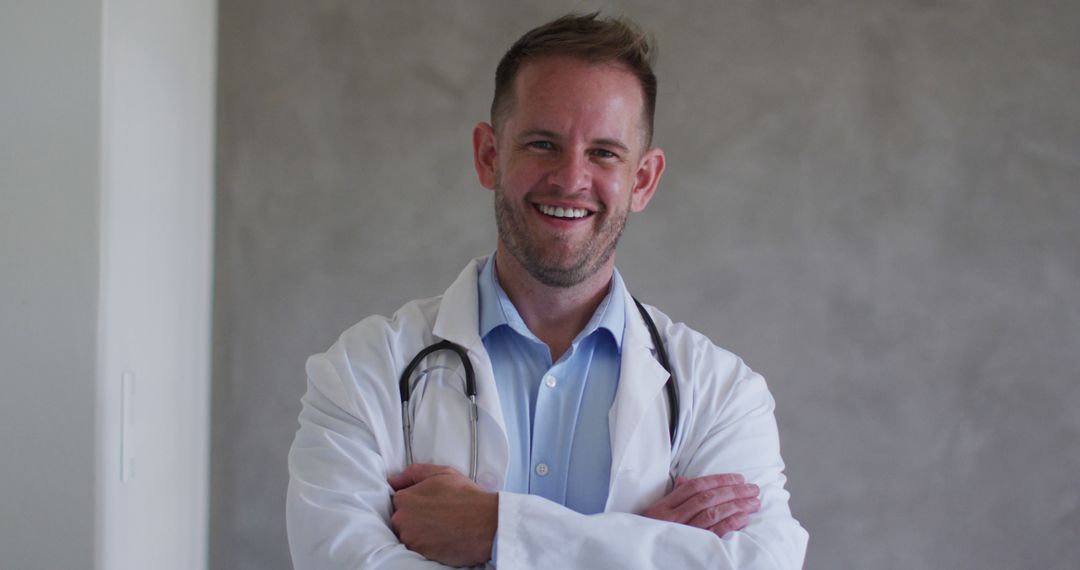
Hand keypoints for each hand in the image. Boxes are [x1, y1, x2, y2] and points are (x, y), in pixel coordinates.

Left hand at [388, 464, 497, 565]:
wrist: (486, 523)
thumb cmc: (465, 496)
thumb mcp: (441, 473)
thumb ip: (413, 473)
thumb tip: (394, 480)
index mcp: (404, 498)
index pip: (399, 501)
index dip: (416, 501)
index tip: (430, 503)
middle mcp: (401, 519)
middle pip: (401, 519)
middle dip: (415, 517)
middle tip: (437, 515)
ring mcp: (410, 538)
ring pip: (409, 534)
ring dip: (420, 531)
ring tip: (441, 526)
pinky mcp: (420, 554)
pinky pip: (417, 548)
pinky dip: (427, 544)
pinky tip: (442, 536)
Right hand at [641, 473, 760, 537]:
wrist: (646, 555)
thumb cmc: (653, 533)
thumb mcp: (657, 514)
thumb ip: (674, 496)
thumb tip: (685, 479)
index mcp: (665, 506)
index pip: (696, 486)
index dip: (720, 480)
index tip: (739, 478)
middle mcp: (674, 517)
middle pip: (708, 498)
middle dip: (734, 491)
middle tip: (753, 488)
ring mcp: (684, 532)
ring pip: (713, 513)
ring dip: (737, 505)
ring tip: (754, 502)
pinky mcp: (694, 547)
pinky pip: (715, 532)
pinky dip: (731, 523)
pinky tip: (744, 517)